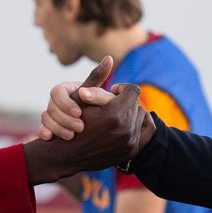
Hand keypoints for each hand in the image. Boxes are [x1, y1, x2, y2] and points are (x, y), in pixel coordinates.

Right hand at [24, 82, 147, 184]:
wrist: (66, 155)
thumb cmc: (70, 120)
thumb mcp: (82, 97)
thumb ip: (97, 76)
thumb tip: (109, 58)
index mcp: (115, 114)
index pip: (132, 91)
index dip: (121, 89)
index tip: (113, 92)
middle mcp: (125, 129)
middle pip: (137, 105)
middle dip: (126, 103)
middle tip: (113, 105)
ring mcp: (129, 142)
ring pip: (141, 118)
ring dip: (131, 114)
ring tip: (117, 115)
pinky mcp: (131, 151)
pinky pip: (145, 132)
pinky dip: (138, 126)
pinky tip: (125, 124)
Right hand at [37, 57, 113, 140]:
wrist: (96, 127)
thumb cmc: (96, 104)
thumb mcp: (97, 91)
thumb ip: (99, 77)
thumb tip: (109, 58)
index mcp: (65, 89)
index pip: (56, 92)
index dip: (66, 103)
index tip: (79, 113)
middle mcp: (55, 101)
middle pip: (50, 107)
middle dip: (64, 118)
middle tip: (81, 127)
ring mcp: (51, 114)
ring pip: (45, 118)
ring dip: (57, 127)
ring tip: (72, 136)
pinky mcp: (49, 128)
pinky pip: (41, 129)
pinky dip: (44, 133)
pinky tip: (51, 138)